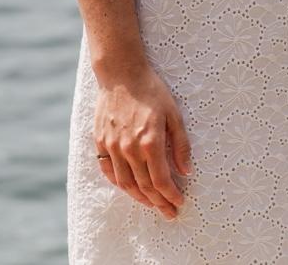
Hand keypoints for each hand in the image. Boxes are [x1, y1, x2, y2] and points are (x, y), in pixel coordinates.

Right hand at [93, 63, 191, 217]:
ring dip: (139, 198)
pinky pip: (108, 172)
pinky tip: (129, 188)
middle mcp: (129, 149)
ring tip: (152, 204)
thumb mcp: (174, 113)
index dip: (170, 195)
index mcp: (149, 141)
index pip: (160, 180)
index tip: (179, 203)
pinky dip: (120, 184)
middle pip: (143, 186)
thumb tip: (186, 170)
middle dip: (158, 202)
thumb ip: (180, 144)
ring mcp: (112, 147)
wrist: (121, 74)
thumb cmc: (152, 90)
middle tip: (169, 212)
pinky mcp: (100, 142)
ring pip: (125, 183)